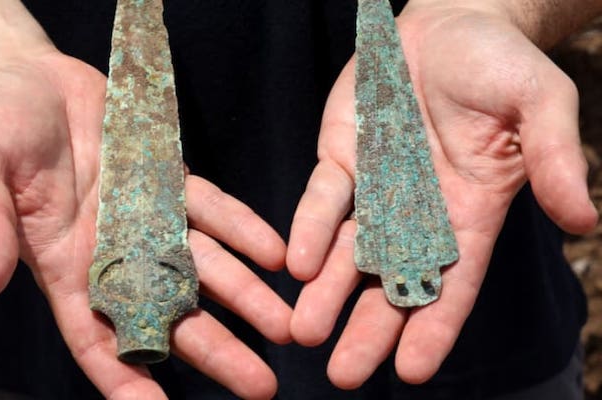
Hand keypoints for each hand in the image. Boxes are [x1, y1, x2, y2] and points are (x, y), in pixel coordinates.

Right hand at [0, 51, 290, 398]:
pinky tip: (275, 253)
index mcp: (61, 265)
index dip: (123, 378)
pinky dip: (242, 229)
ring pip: (201, 267)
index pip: (94, 336)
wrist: (23, 76)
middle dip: (213, 349)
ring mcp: (143, 216)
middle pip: (167, 313)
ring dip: (244, 296)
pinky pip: (211, 209)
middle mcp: (109, 252)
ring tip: (288, 326)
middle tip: (261, 386)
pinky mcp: (165, 177)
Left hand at [287, 3, 597, 388]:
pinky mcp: (341, 157)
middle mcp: (419, 211)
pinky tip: (297, 263)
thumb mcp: (541, 104)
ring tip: (304, 331)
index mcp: (471, 212)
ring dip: (326, 292)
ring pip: (347, 252)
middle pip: (391, 282)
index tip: (411, 373)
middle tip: (342, 376)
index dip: (433, 327)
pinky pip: (323, 200)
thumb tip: (585, 222)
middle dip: (368, 328)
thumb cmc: (502, 64)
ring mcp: (375, 187)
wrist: (449, 25)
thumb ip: (557, 160)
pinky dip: (310, 230)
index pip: (452, 282)